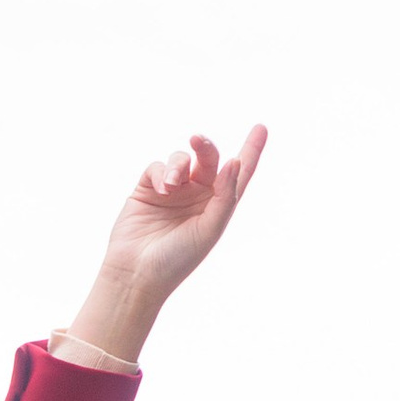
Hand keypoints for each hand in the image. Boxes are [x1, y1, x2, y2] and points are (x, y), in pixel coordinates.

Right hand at [64, 129, 266, 362]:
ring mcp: (172, 191)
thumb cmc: (178, 258)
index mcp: (218, 205)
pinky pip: (157, 167)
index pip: (238, 173)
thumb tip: (235, 161)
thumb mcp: (210, 229)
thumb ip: (226, 196)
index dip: (251, 150)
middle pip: (208, 159)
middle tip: (198, 140)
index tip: (262, 127)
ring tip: (172, 184)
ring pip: (181, 159)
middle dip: (205, 147)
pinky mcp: (147, 189)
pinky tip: (162, 189)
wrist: (137, 273)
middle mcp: (198, 195)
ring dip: (178, 165)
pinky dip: (161, 172)